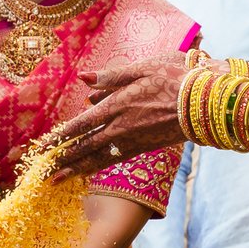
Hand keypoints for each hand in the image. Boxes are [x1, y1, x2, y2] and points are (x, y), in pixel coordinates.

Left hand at [52, 53, 187, 178]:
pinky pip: (117, 158)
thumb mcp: (142, 68)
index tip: (42, 148)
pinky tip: (90, 169)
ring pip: (100, 158)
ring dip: (78, 169)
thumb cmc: (176, 76)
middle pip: (86, 147)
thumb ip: (111, 76)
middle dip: (63, 160)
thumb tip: (83, 79)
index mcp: (117, 105)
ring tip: (60, 178)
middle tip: (43, 173)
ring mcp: (134, 140)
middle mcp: (122, 127)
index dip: (60, 137)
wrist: (206, 101)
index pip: (81, 125)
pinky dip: (100, 166)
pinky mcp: (146, 146)